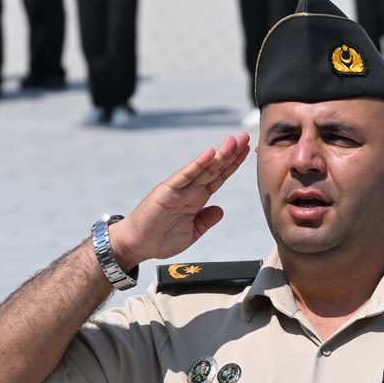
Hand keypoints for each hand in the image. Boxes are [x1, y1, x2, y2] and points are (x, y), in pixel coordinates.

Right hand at [110, 132, 251, 266]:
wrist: (137, 245)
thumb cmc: (160, 238)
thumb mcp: (191, 232)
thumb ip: (205, 221)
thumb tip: (220, 210)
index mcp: (196, 199)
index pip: (218, 177)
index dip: (233, 164)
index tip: (246, 151)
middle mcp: (190, 190)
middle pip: (214, 168)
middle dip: (231, 153)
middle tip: (245, 137)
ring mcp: (179, 189)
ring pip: (203, 168)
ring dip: (219, 154)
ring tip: (233, 140)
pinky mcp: (167, 191)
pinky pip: (185, 176)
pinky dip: (197, 164)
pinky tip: (210, 153)